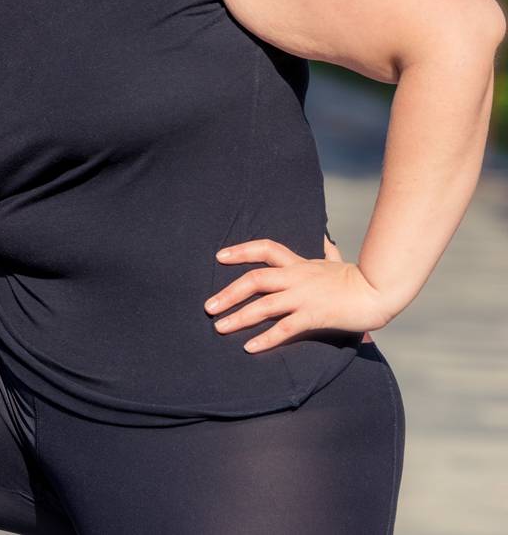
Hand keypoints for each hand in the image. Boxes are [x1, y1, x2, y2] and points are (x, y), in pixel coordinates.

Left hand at [204, 238, 389, 352]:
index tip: (219, 256)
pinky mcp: (314, 316)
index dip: (241, 250)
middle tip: (209, 307)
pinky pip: (285, 328)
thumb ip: (327, 253)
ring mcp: (304, 297)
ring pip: (264, 305)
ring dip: (238, 317)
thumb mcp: (338, 262)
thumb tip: (326, 240)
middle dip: (228, 293)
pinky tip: (250, 347)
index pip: (265, 249)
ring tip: (220, 327)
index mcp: (300, 264)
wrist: (379, 291)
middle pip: (254, 280)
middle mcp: (297, 278)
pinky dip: (266, 338)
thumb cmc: (359, 279)